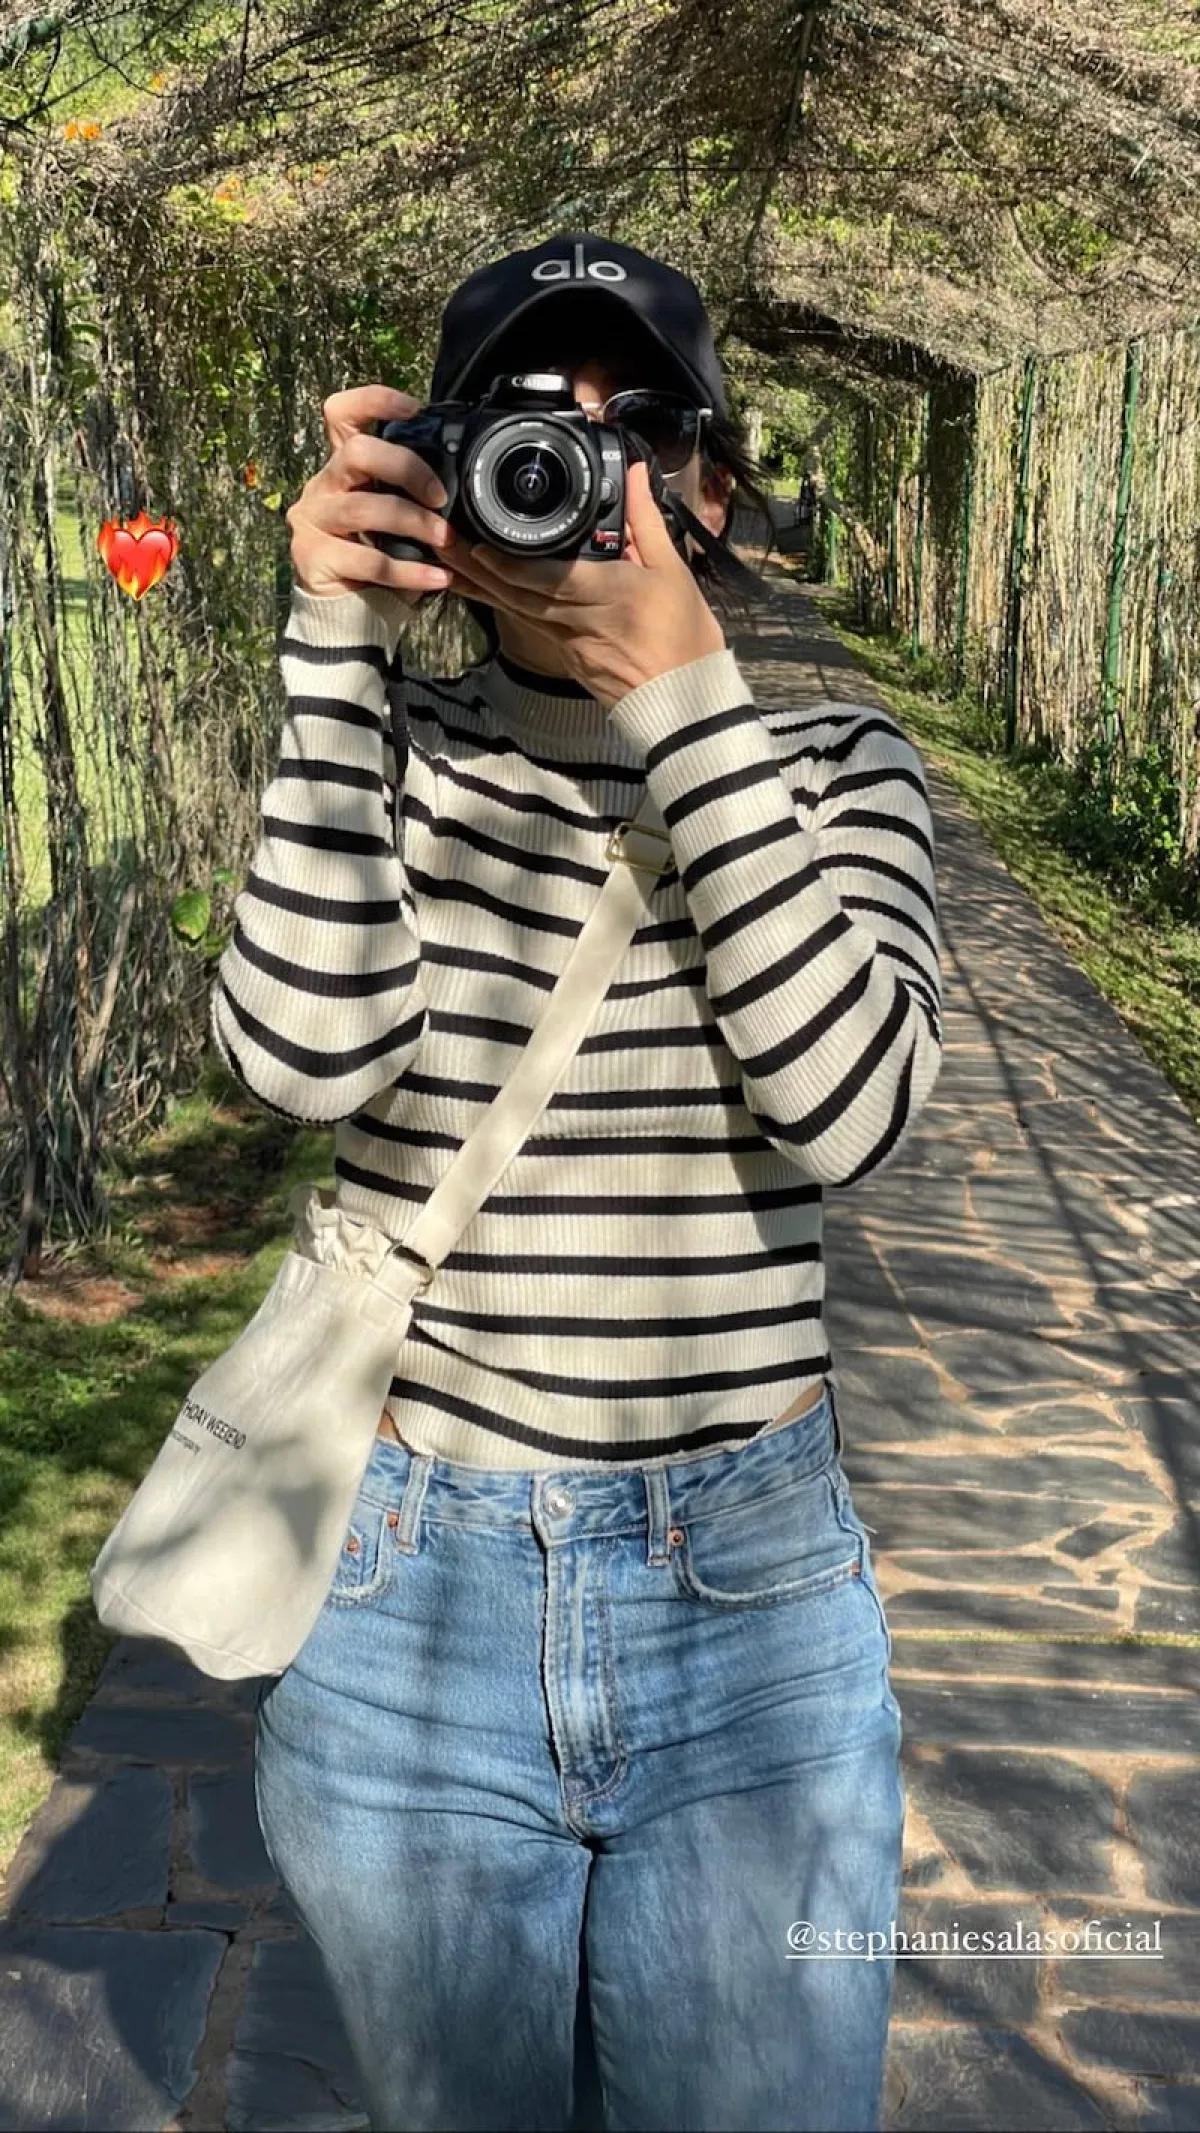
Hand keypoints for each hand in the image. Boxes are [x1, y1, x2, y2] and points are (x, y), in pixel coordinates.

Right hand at [286, 384, 456, 604]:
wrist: (351, 615)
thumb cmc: (379, 560)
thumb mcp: (397, 518)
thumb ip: (413, 494)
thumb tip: (464, 482)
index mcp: (343, 467)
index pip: (342, 413)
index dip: (374, 401)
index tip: (414, 409)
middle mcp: (323, 486)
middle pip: (357, 451)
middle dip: (407, 468)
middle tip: (441, 496)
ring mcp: (313, 520)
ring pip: (365, 508)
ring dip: (413, 522)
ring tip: (445, 540)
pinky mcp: (313, 557)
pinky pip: (369, 560)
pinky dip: (410, 571)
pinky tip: (438, 578)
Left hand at [442, 459, 725, 706]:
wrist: (684, 703)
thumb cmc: (684, 638)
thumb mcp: (673, 572)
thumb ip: (646, 520)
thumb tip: (637, 474)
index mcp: (608, 593)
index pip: (547, 578)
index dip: (508, 563)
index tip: (478, 543)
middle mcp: (578, 621)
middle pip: (517, 594)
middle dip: (477, 569)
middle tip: (442, 542)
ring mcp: (568, 645)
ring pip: (515, 611)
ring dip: (480, 587)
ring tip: (447, 563)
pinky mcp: (567, 659)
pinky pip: (527, 626)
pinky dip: (501, 608)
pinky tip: (481, 592)